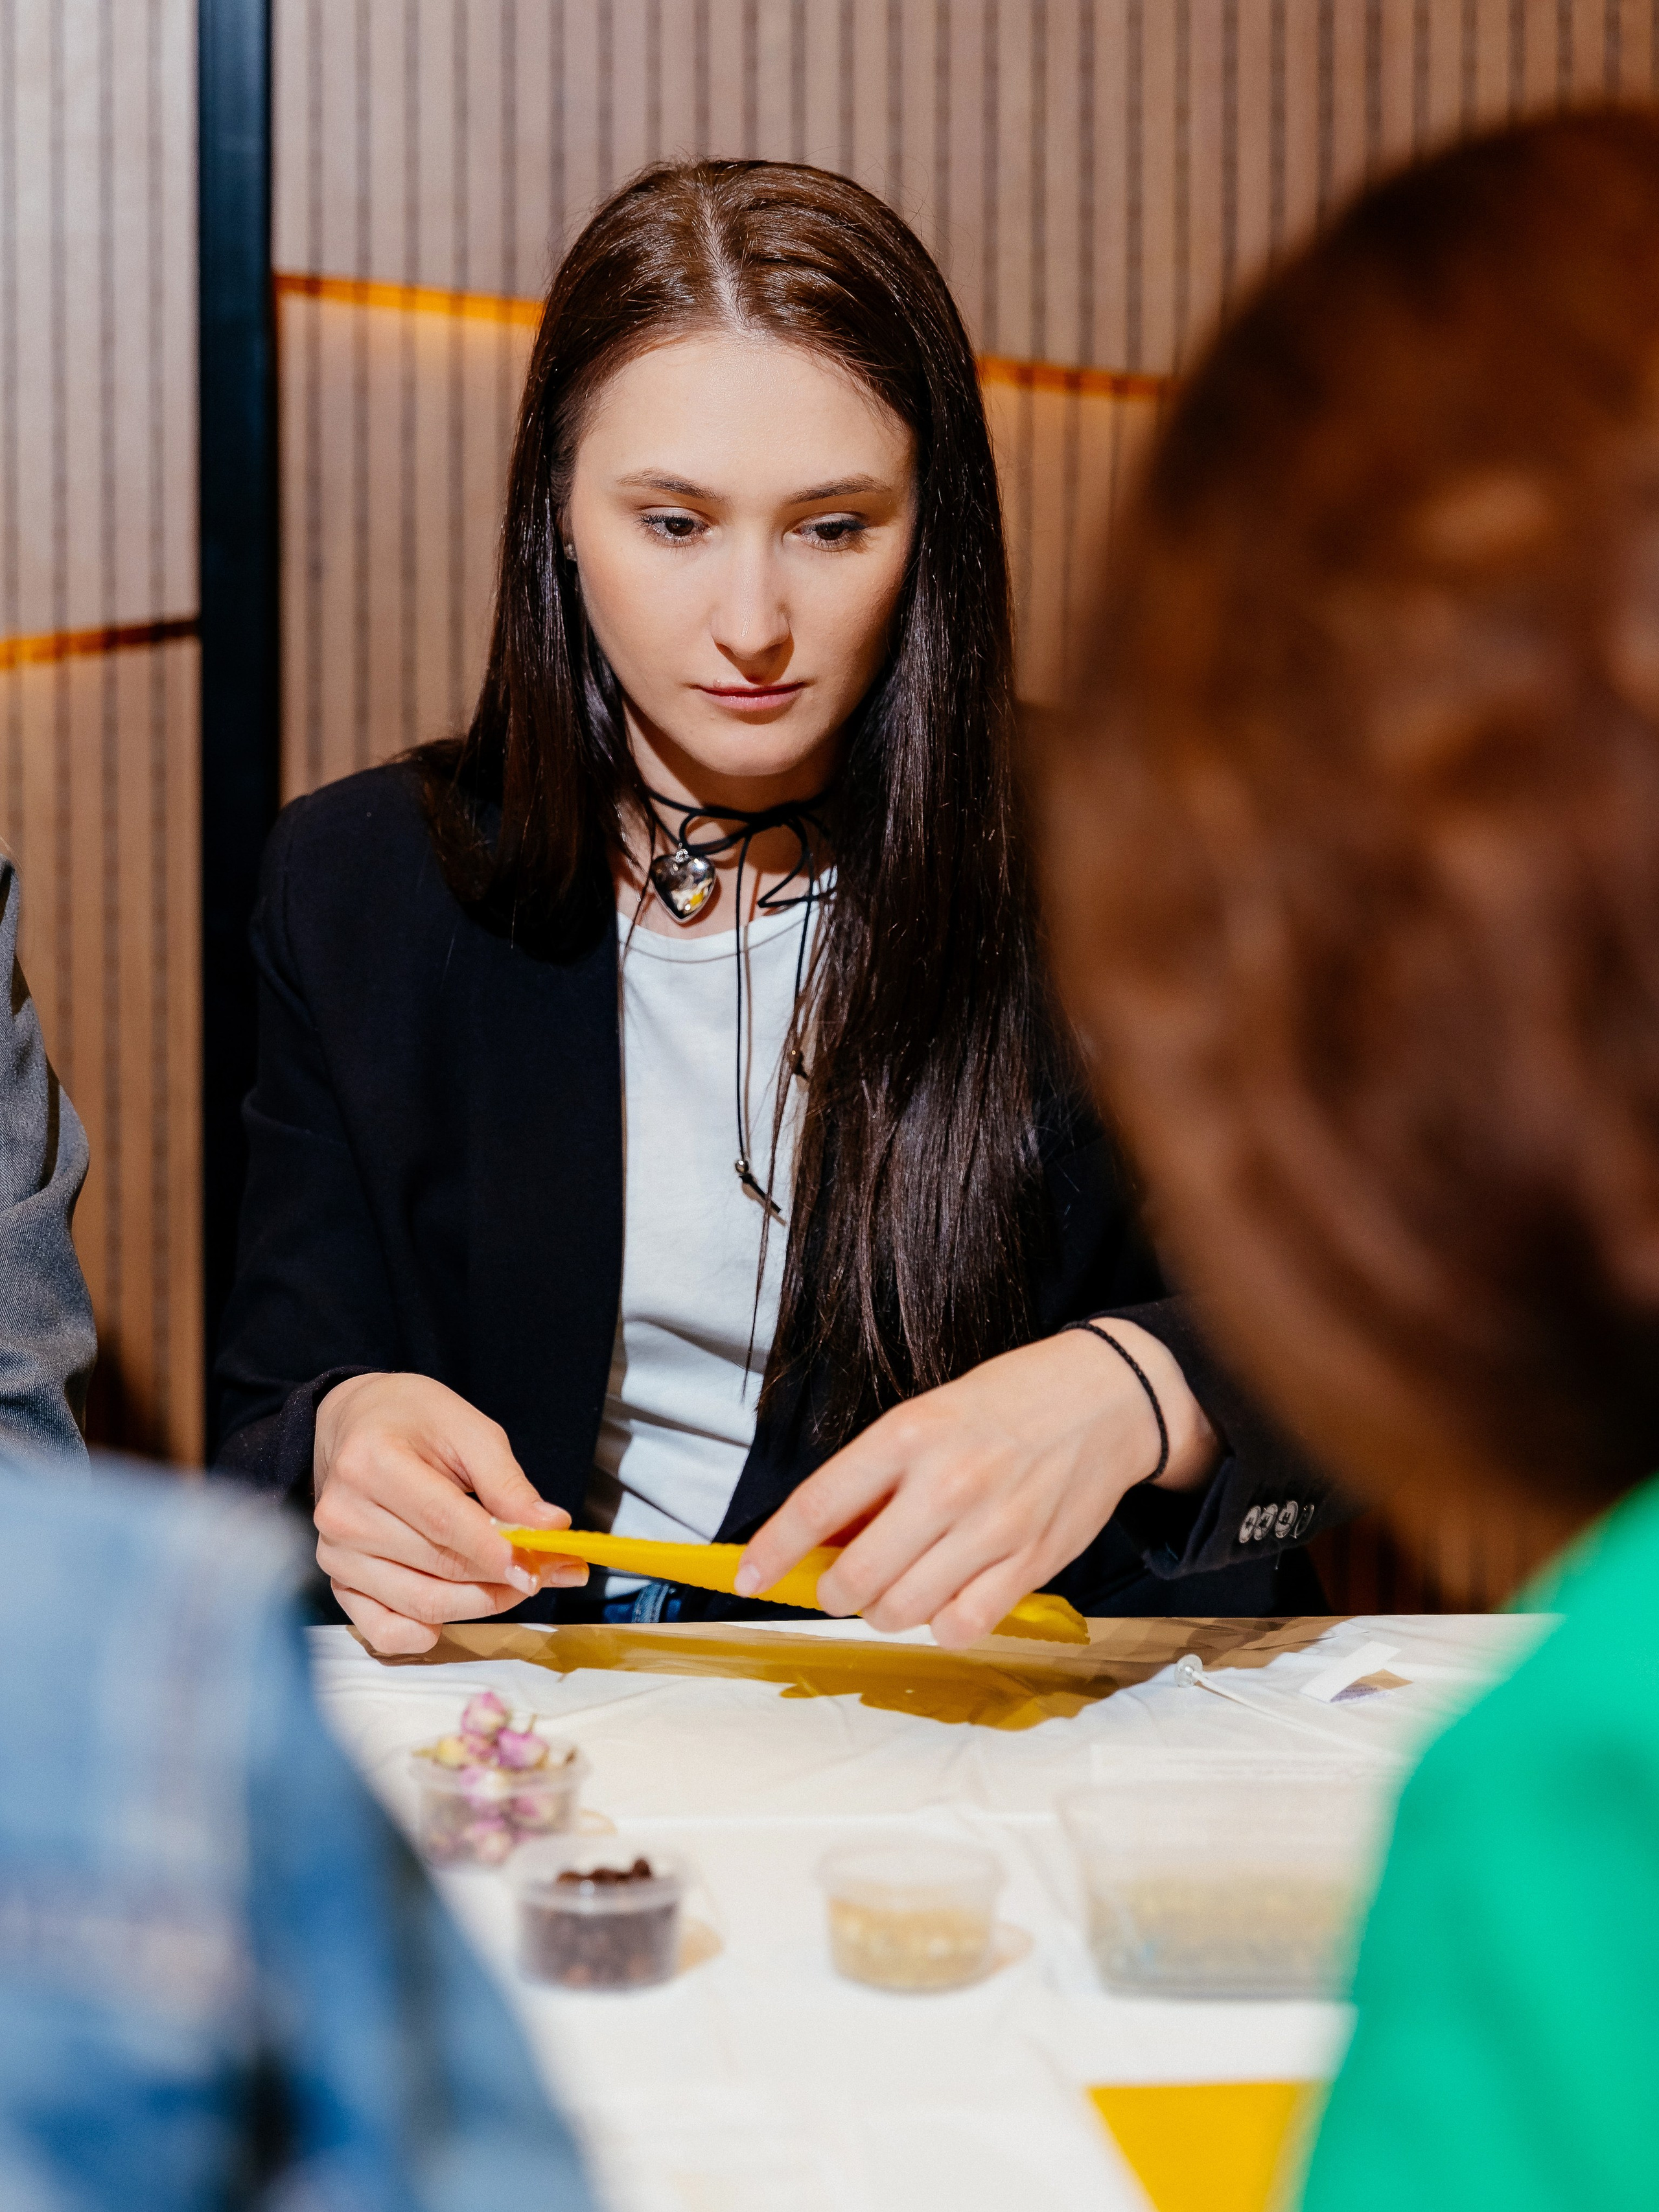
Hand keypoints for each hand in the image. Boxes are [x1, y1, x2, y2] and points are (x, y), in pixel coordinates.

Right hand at [312, 1372, 587, 1655]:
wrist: (354, 1424)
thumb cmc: (411, 1420)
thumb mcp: (467, 1429)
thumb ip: (506, 1482)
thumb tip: (550, 1527)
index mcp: (372, 1462)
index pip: (443, 1522)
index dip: (495, 1551)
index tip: (537, 1567)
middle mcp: (344, 1514)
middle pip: (439, 1567)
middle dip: (502, 1577)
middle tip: (547, 1570)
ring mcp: (336, 1555)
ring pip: (422, 1604)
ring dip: (480, 1603)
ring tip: (514, 1582)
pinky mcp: (338, 1583)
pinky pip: (385, 1631)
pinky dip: (428, 1633)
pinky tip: (460, 1608)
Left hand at [734, 1324, 1219, 1647]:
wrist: (1104, 1399)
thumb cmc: (1005, 1405)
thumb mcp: (926, 1416)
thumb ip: (876, 1477)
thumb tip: (818, 1540)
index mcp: (908, 1433)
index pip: (817, 1506)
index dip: (771, 1551)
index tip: (746, 1577)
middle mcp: (947, 1482)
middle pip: (856, 1577)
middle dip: (834, 1591)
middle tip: (842, 1582)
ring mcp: (992, 1527)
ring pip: (902, 1610)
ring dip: (884, 1611)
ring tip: (897, 1587)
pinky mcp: (1031, 1563)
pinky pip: (962, 1627)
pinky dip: (942, 1625)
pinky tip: (947, 1598)